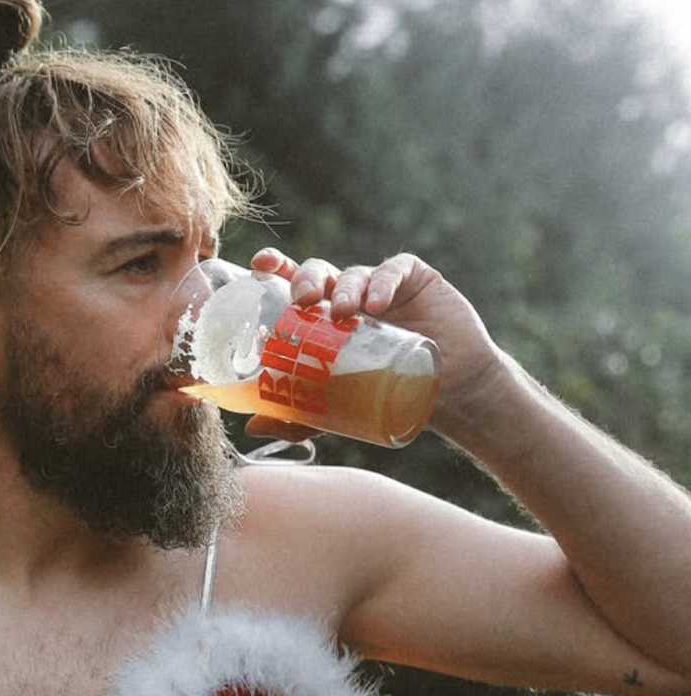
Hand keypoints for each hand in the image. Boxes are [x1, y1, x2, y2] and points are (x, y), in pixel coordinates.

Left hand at [248, 248, 506, 438]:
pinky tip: (377, 303)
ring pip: (353, 273)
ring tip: (341, 311)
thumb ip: (297, 416)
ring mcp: (380, 285)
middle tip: (301, 300)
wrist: (447, 397)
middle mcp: (348, 295)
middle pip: (318, 273)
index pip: (293, 284)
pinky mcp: (415, 280)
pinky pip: (394, 270)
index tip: (258, 265)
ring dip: (343, 288)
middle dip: (305, 278)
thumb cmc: (387, 394)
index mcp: (322, 316)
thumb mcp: (335, 408)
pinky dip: (382, 282)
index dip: (275, 267)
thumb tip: (252, 427)